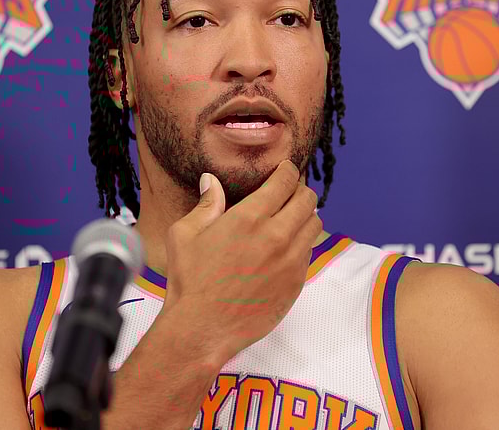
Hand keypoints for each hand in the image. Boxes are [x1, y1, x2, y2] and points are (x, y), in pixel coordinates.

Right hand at [161, 160, 321, 359]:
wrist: (202, 328)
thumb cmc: (190, 281)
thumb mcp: (184, 235)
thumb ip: (205, 204)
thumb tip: (210, 180)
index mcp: (249, 218)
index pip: (285, 181)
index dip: (287, 171)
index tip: (285, 170)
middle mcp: (276, 236)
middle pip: (307, 199)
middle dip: (300, 190)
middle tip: (289, 192)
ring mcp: (290, 261)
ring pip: (314, 224)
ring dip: (305, 216)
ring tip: (291, 218)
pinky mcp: (295, 282)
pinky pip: (309, 252)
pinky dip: (302, 243)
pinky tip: (285, 247)